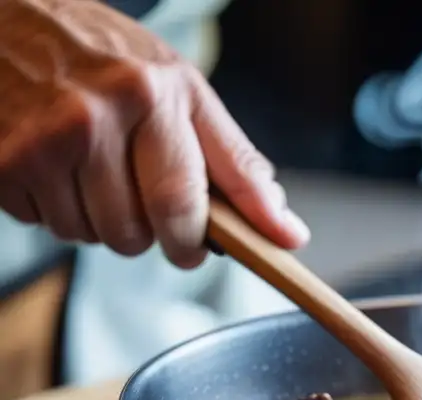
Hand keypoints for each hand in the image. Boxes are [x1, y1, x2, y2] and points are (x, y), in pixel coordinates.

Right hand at [0, 0, 309, 267]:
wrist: (6, 18)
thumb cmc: (104, 58)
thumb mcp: (181, 89)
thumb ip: (235, 162)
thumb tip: (286, 229)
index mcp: (154, 94)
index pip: (186, 202)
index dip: (202, 240)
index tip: (211, 247)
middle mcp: (97, 115)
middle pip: (142, 232)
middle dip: (154, 234)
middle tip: (148, 203)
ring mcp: (44, 140)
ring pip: (95, 237)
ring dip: (101, 222)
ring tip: (94, 170)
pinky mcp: (5, 163)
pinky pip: (48, 226)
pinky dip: (58, 210)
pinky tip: (56, 166)